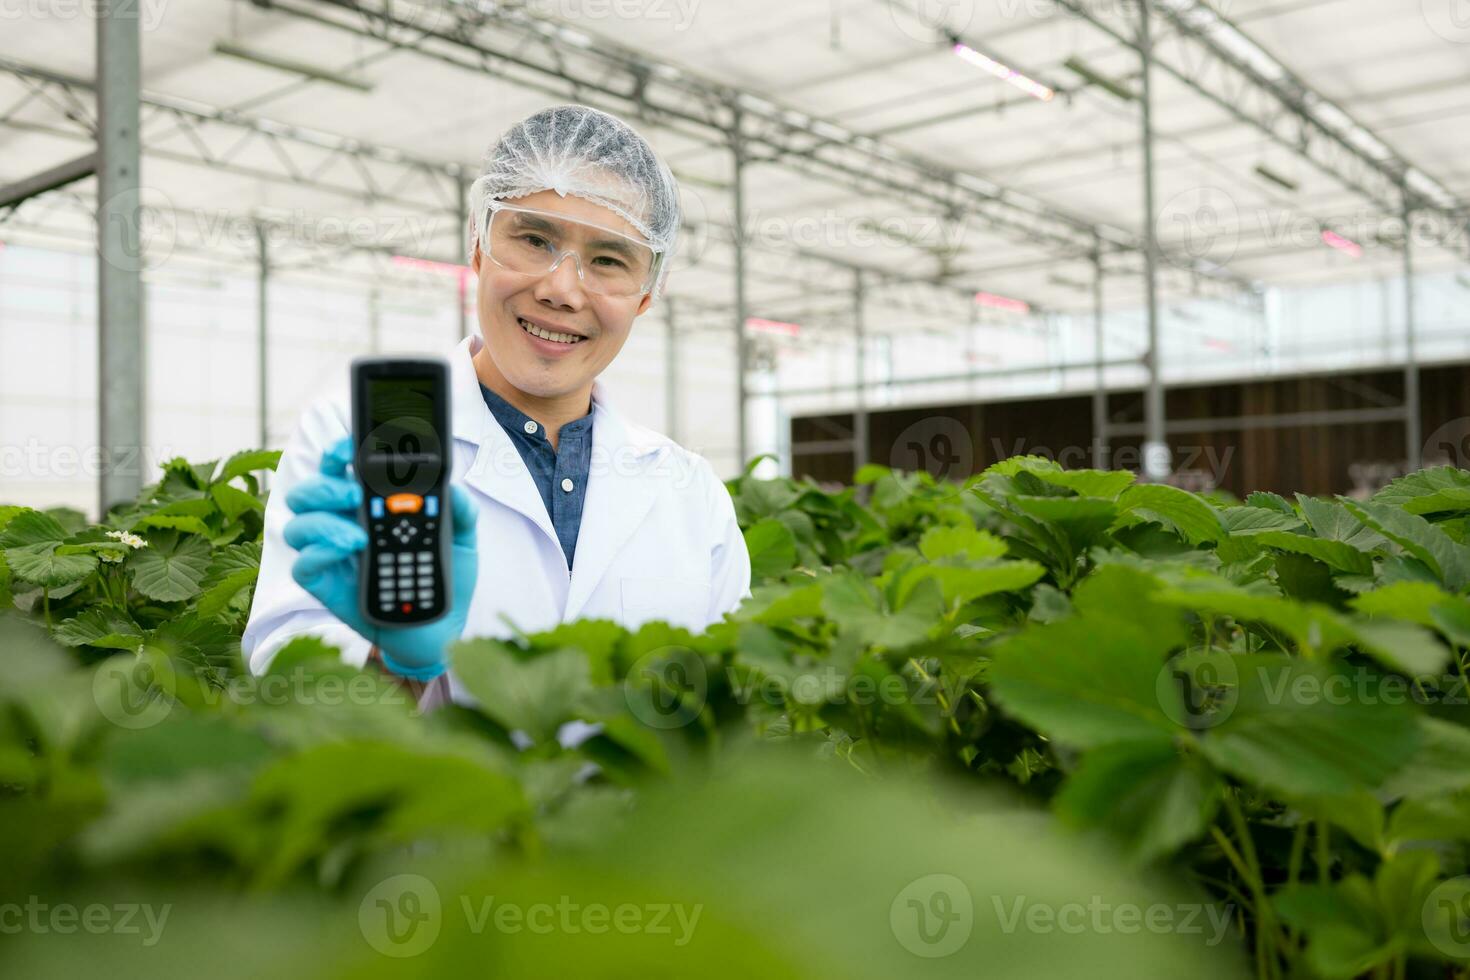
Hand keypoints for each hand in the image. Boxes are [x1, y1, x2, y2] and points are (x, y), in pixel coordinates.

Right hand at [283, 435, 478, 680]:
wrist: (440, 628)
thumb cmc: (444, 577)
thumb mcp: (461, 540)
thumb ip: (460, 510)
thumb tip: (451, 486)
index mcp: (371, 504)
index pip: (343, 468)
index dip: (339, 452)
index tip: (350, 445)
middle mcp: (344, 522)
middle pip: (311, 490)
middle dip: (326, 482)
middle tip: (356, 492)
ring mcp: (331, 554)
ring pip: (298, 523)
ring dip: (323, 520)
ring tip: (360, 534)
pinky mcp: (325, 585)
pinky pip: (303, 564)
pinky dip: (320, 553)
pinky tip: (351, 550)